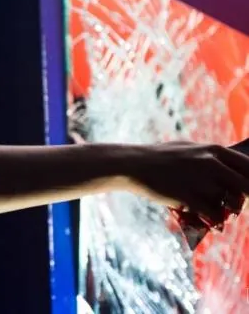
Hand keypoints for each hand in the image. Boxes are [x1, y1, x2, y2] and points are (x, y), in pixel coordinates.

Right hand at [125, 142, 248, 225]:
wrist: (134, 165)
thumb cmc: (162, 157)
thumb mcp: (191, 150)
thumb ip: (213, 159)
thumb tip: (234, 170)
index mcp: (214, 150)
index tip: (248, 192)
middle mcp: (211, 163)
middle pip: (246, 187)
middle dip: (245, 199)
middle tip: (238, 205)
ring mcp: (200, 180)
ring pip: (231, 203)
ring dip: (229, 212)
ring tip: (222, 214)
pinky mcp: (188, 196)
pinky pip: (213, 215)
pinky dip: (216, 221)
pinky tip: (213, 223)